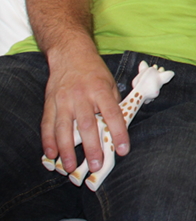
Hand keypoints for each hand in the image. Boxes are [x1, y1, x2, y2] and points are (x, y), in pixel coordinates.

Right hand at [41, 45, 126, 174]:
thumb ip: (113, 104)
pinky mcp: (49, 103)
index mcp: (101, 90)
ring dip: (67, 149)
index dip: (119, 133)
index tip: (123, 150)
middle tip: (95, 165)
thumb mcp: (111, 83)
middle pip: (87, 125)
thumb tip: (117, 127)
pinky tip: (51, 154)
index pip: (113, 115)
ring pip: (64, 128)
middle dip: (92, 147)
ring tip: (70, 166)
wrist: (71, 54)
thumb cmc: (94, 72)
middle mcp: (82, 96)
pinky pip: (47, 125)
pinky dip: (48, 141)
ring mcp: (63, 100)